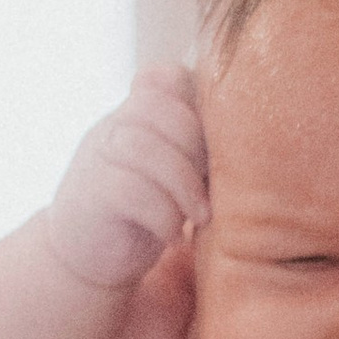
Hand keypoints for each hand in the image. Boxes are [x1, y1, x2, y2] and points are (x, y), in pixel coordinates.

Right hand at [45, 66, 207, 290]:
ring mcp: (97, 158)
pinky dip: (163, 215)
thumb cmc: (141, 216)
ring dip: (184, 184)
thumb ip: (194, 148)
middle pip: (159, 107)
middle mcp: (112, 127)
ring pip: (144, 147)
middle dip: (196, 147)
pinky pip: (130, 190)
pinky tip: (174, 235)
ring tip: (201, 217)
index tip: (214, 147)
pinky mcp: (90, 196)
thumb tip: (255, 138)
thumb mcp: (170, 173)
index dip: (197, 101)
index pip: (165, 77)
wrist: (83, 261)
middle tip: (212, 187)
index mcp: (135, 116)